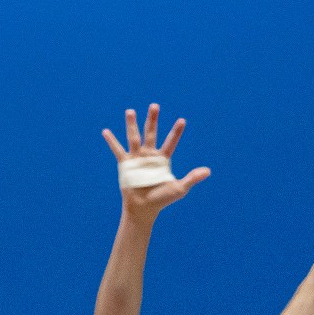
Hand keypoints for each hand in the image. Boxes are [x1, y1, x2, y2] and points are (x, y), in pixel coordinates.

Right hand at [101, 103, 210, 220]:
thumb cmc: (162, 199)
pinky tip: (106, 131)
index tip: (182, 121)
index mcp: (163, 159)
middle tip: (155, 106)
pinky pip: (118, 150)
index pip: (171, 142)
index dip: (176, 132)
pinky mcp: (125, 164)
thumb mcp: (179, 189)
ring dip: (132, 124)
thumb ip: (192, 178)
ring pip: (134, 137)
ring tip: (130, 111)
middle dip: (153, 120)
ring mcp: (137, 158)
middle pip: (151, 133)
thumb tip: (208, 171)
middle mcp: (150, 155)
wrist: (143, 209)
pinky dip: (111, 141)